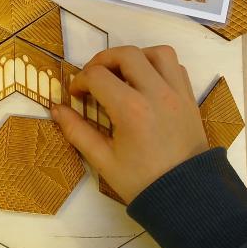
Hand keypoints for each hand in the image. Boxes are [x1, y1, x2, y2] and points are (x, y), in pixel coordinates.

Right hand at [52, 46, 208, 203]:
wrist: (185, 195)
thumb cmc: (141, 181)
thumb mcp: (103, 161)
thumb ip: (77, 132)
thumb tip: (56, 110)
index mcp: (130, 110)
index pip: (97, 76)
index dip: (79, 81)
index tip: (75, 94)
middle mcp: (156, 93)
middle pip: (126, 54)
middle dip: (103, 60)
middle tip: (92, 77)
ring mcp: (177, 93)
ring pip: (157, 52)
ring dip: (135, 57)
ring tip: (122, 73)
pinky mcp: (189, 98)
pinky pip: (176, 66)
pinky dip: (158, 66)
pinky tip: (146, 82)